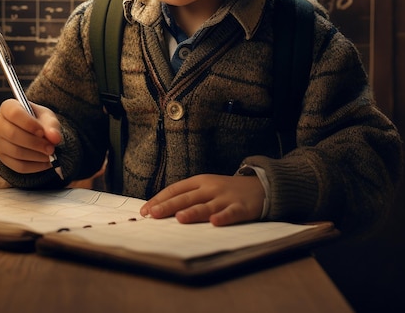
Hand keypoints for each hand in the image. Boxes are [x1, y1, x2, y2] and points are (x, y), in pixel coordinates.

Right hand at [0, 99, 61, 173]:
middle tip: (51, 148)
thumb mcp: (46, 116)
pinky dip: (34, 166)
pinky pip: (18, 166)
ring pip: (15, 152)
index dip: (29, 123)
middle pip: (13, 135)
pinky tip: (46, 163)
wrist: (30, 131)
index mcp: (7, 107)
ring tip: (50, 155)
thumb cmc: (37, 120)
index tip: (42, 132)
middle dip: (35, 143)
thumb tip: (55, 138)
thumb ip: (52, 125)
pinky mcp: (2, 158)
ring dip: (36, 156)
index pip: (14, 114)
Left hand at [140, 174, 264, 225]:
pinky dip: (223, 218)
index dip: (160, 199)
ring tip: (180, 218)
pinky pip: (231, 214)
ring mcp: (225, 197)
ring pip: (207, 206)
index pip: (175, 189)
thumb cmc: (225, 190)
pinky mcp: (241, 207)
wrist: (259, 186)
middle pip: (187, 197)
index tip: (145, 210)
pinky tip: (215, 223)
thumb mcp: (205, 188)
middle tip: (153, 214)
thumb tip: (161, 209)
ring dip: (193, 212)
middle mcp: (210, 188)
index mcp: (199, 181)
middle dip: (169, 206)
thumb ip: (187, 197)